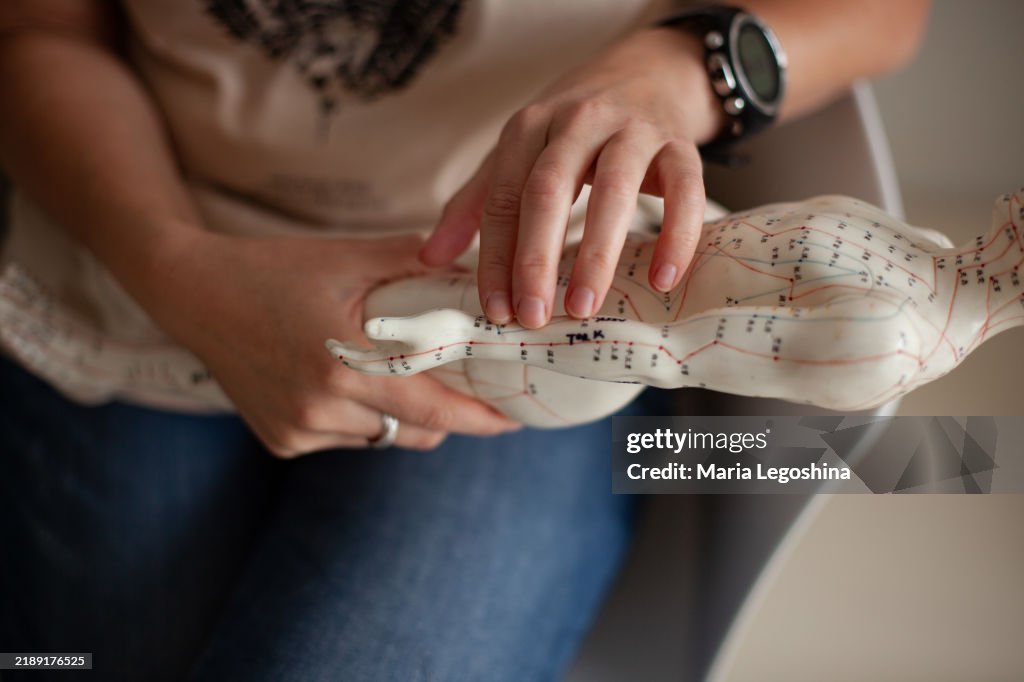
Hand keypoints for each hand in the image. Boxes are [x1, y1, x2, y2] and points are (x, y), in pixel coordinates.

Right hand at [157, 232, 519, 456]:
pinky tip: (341, 379)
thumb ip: (414, 261)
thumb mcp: (348, 256)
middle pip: (414, 431)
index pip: (433, 409)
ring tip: (391, 371)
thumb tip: (477, 263)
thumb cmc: (275, 269)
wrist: (191, 292)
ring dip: (399, 413)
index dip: (480, 419)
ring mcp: (297, 431)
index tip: (514, 419)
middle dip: (445, 415)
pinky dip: (359, 416)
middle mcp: (319, 410)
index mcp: (341, 366)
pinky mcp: (281, 441)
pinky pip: (346, 438)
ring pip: (381, 436)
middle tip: (462, 387)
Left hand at [419, 27, 721, 327]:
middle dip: (535, 258)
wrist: (647, 70)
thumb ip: (476, 204)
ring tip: (583, 308)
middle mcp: (577, 122)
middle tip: (532, 317)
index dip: (495, 257)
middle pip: (549, 191)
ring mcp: (632, 129)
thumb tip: (429, 258)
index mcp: (529, 128)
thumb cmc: (574, 127)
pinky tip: (662, 279)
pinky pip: (685, 188)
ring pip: (614, 190)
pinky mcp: (679, 143)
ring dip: (596, 254)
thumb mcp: (518, 152)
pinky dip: (676, 234)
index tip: (496, 310)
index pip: (504, 198)